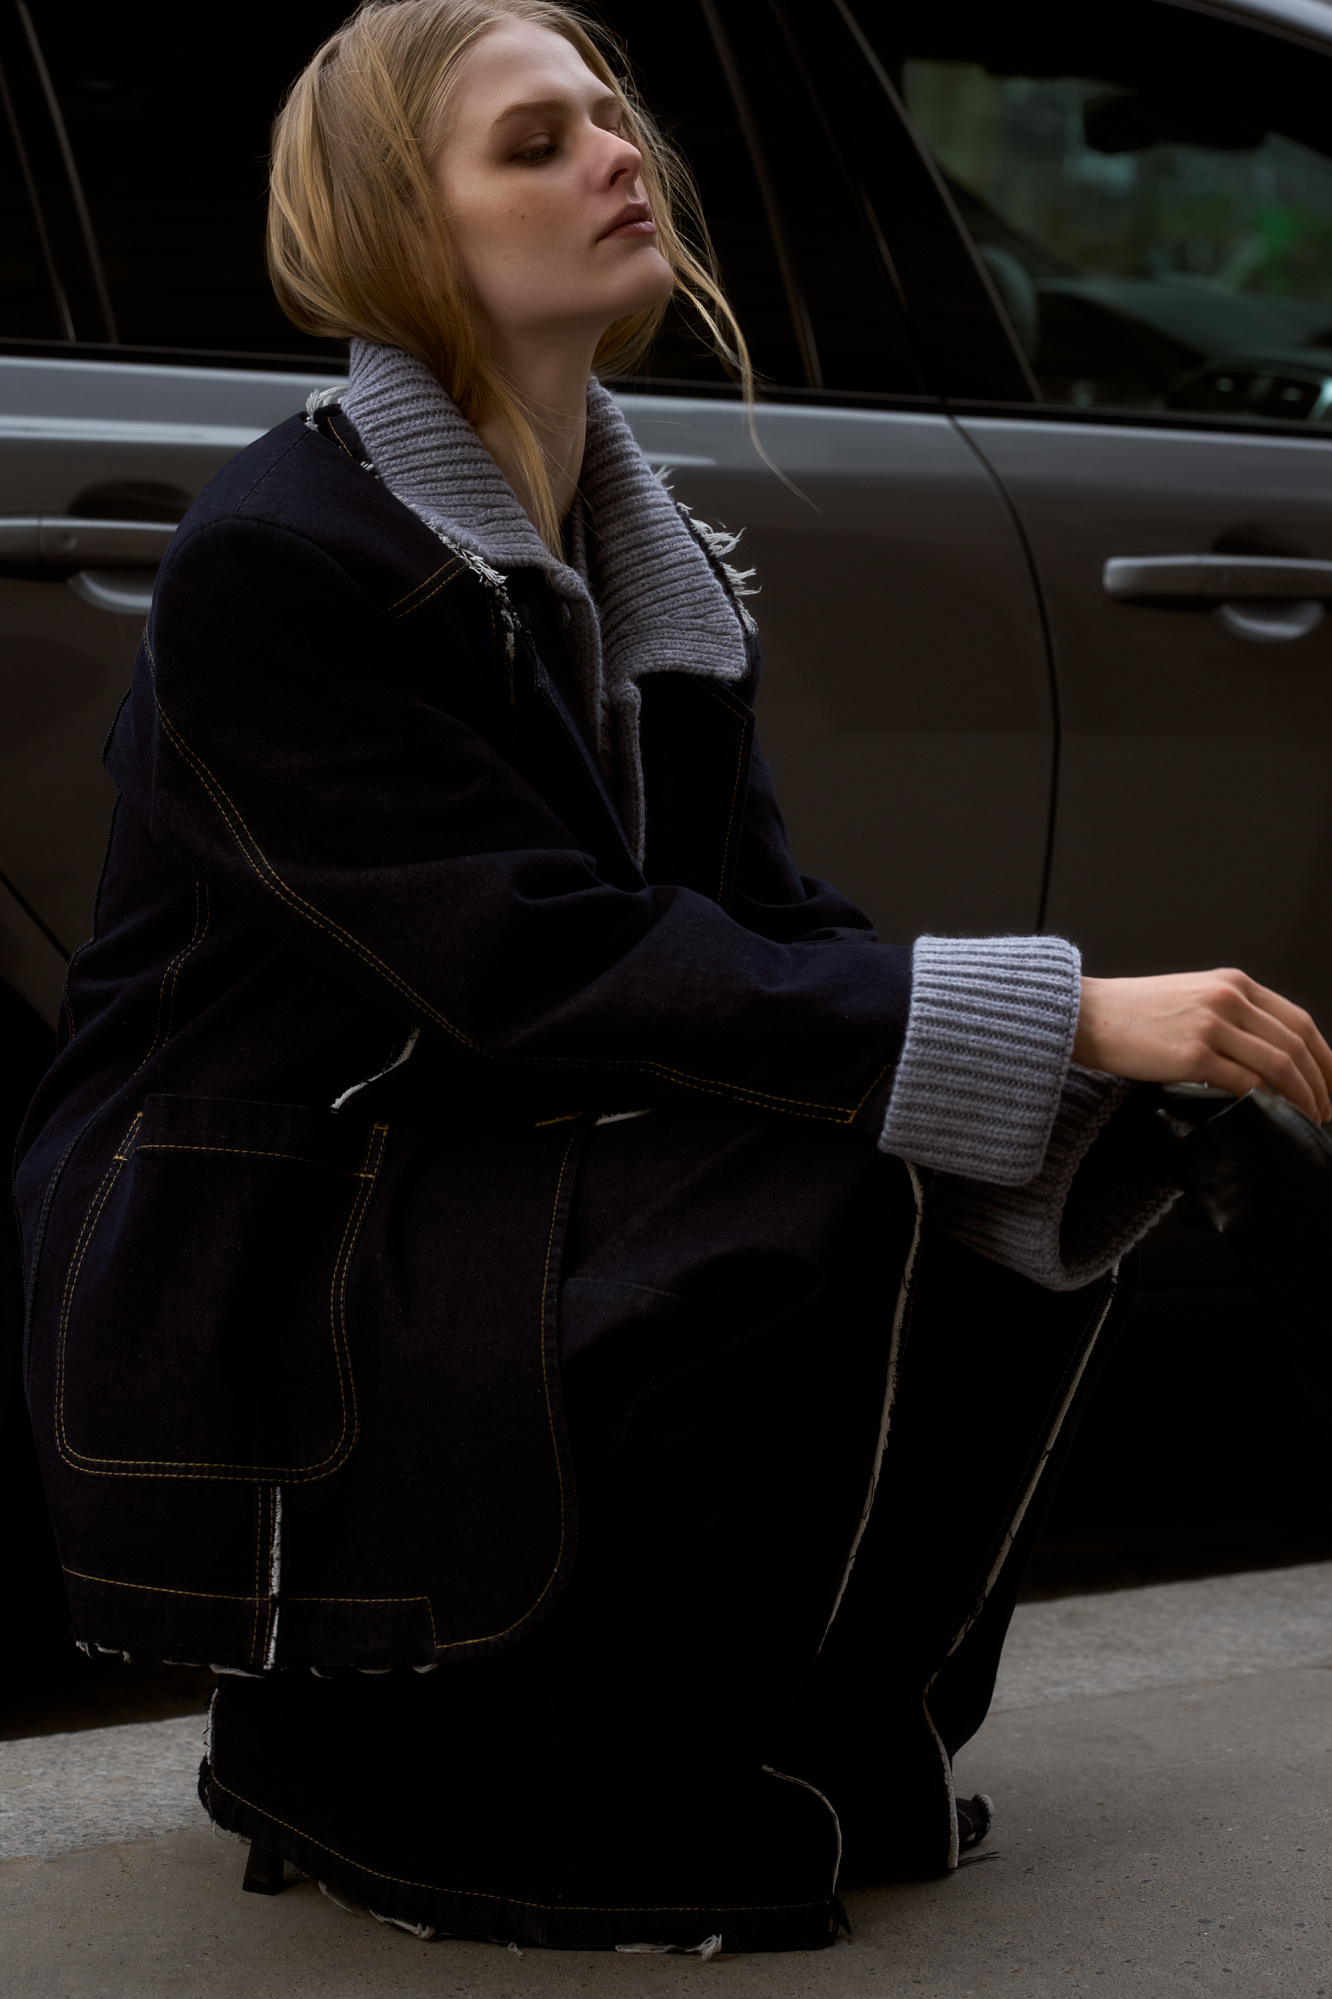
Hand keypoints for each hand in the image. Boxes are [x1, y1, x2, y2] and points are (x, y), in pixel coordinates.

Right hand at [1072, 970, 1331, 1123]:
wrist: (1087, 1015)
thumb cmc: (1131, 1013)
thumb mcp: (1191, 997)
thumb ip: (1231, 1014)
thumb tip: (1267, 1054)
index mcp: (1232, 983)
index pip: (1299, 1021)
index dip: (1325, 1057)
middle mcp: (1228, 998)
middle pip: (1296, 1044)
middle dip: (1320, 1083)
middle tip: (1327, 1109)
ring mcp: (1211, 1025)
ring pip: (1279, 1065)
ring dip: (1302, 1097)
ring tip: (1308, 1118)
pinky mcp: (1193, 1054)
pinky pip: (1247, 1083)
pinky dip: (1269, 1103)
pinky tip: (1273, 1116)